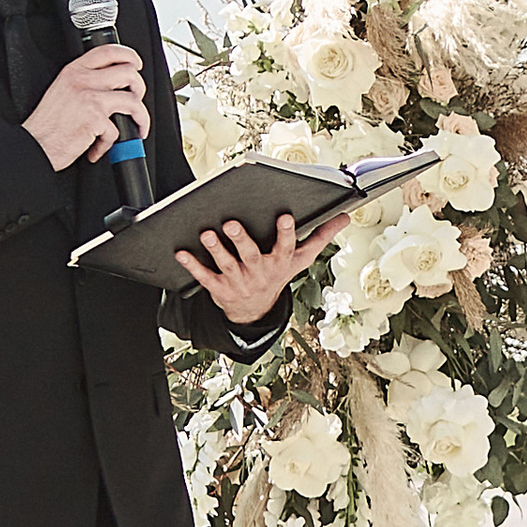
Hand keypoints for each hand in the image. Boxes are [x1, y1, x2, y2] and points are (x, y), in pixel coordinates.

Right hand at [25, 44, 147, 173]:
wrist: (34, 145)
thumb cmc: (47, 124)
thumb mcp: (62, 90)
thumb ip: (85, 81)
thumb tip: (113, 84)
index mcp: (74, 71)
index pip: (108, 51)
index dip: (129, 55)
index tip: (137, 65)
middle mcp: (82, 80)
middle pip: (129, 72)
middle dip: (140, 89)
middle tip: (135, 102)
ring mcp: (90, 98)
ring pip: (132, 100)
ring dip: (140, 118)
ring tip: (134, 127)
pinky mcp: (95, 118)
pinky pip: (118, 130)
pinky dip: (110, 144)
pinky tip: (98, 147)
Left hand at [175, 210, 349, 333]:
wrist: (254, 310)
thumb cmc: (278, 274)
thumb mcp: (301, 259)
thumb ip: (321, 236)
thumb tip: (346, 217)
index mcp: (280, 263)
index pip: (286, 247)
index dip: (286, 233)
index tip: (285, 216)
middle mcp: (259, 272)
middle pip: (251, 255)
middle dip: (241, 240)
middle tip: (232, 223)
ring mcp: (238, 281)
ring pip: (226, 264)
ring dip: (216, 249)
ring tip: (206, 234)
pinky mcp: (219, 288)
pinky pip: (204, 277)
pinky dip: (192, 265)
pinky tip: (180, 253)